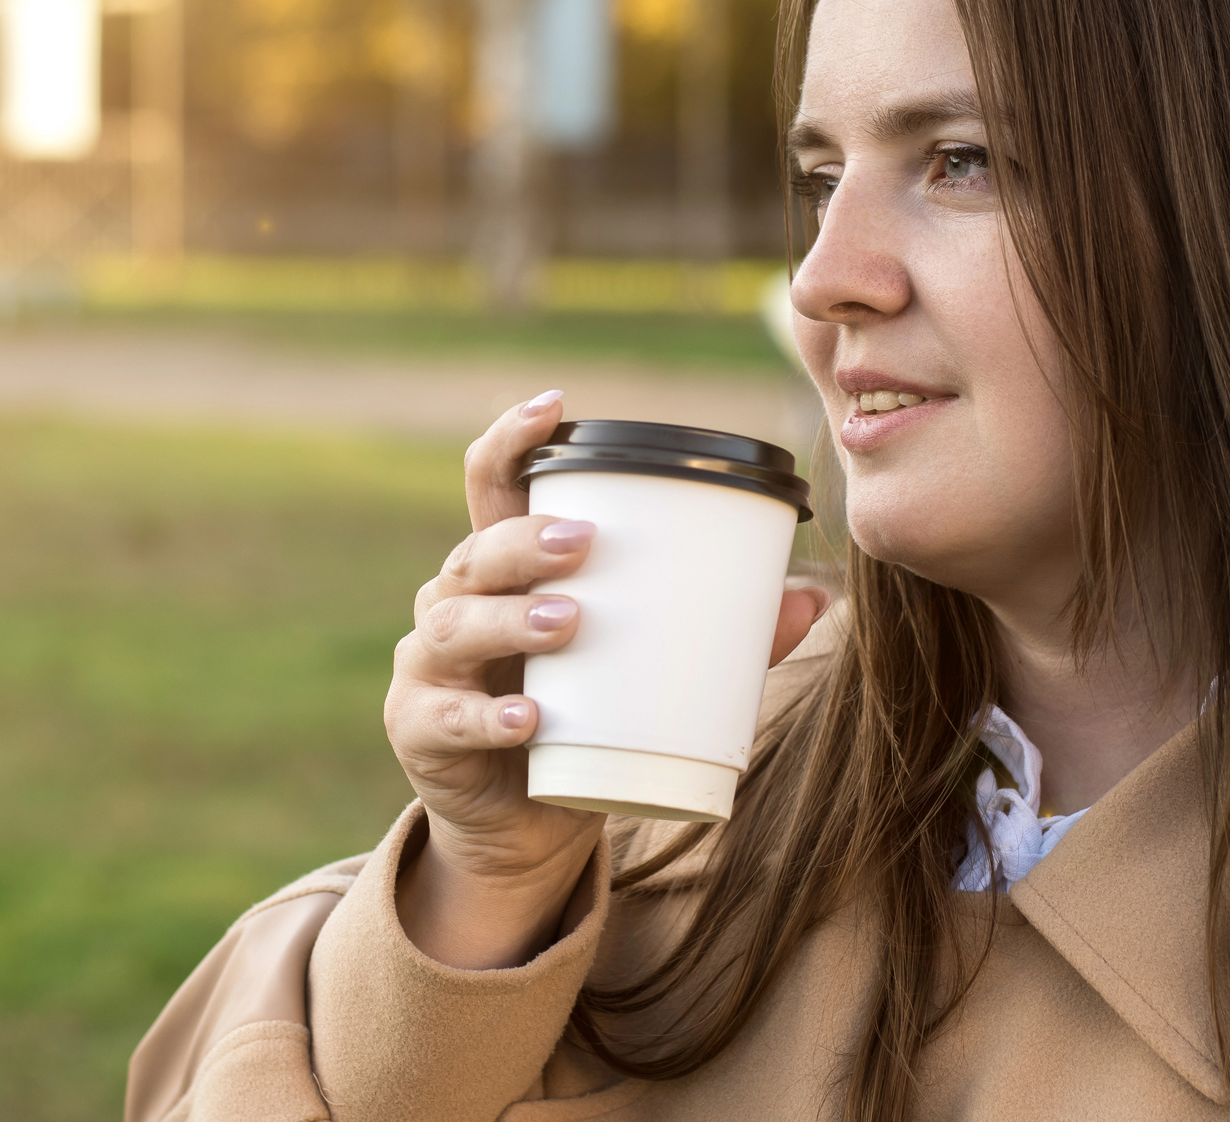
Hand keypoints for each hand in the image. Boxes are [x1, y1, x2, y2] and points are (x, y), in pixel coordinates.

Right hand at [385, 390, 829, 967]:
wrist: (525, 824)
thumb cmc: (583, 720)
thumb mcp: (641, 670)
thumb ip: (715, 636)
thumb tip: (809, 599)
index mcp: (506, 569)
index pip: (493, 486)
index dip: (511, 439)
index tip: (554, 406)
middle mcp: (455, 603)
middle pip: (475, 551)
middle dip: (525, 540)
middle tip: (585, 541)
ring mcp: (430, 667)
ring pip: (455, 624)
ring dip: (509, 619)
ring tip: (570, 622)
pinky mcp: (420, 731)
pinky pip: (445, 717)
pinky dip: (487, 718)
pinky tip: (527, 720)